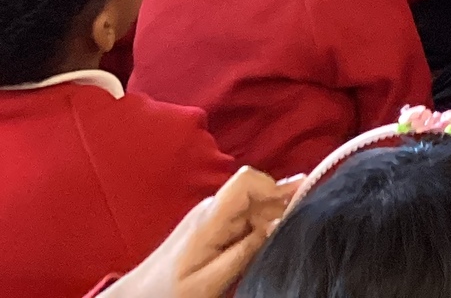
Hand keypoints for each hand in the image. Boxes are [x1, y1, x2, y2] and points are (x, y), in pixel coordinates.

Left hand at [100, 166, 287, 297]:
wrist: (139, 296)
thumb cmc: (171, 291)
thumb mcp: (211, 280)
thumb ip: (245, 252)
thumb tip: (278, 223)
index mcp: (210, 218)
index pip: (247, 179)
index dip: (274, 187)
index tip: (290, 210)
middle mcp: (212, 208)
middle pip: (257, 190)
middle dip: (278, 206)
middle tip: (294, 228)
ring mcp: (212, 215)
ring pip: (255, 203)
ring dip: (271, 217)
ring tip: (277, 239)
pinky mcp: (214, 224)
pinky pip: (246, 215)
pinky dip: (261, 225)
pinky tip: (263, 242)